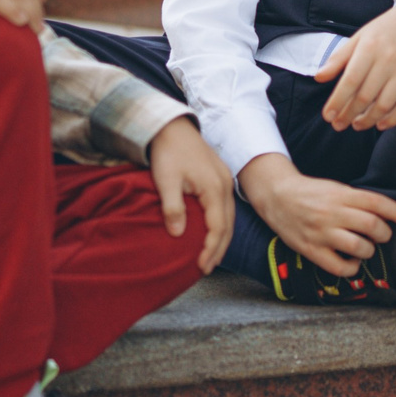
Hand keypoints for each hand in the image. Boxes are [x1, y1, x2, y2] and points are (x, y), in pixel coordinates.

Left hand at [145, 115, 234, 272]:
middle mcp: (225, 186)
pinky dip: (221, 225)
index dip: (210, 250)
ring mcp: (225, 181)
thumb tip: (178, 235)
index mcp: (214, 188)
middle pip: (228, 226)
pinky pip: (226, 208)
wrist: (173, 127)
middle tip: (207, 269)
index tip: (200, 267)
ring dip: (221, 239)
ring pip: (229, 218)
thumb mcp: (166, 181)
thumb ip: (173, 208)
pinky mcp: (220, 178)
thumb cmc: (168, 153)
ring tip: (210, 257)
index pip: (217, 228)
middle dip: (218, 250)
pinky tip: (212, 233)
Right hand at [239, 152, 395, 277]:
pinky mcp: (311, 250)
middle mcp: (332, 213)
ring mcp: (321, 233)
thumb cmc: (312, 193)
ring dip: (370, 250)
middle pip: (371, 226)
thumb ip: (357, 200)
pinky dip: (352, 267)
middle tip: (383, 235)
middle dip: (385, 233)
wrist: (277, 197)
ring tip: (367, 247)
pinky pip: (339, 267)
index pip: (377, 203)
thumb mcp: (335, 188)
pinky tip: (352, 261)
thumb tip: (386, 214)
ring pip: (359, 247)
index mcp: (341, 195)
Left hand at [315, 1, 395, 131]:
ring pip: (385, 104)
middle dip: (349, 114)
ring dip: (368, 120)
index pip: (350, 81)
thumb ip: (338, 59)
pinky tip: (380, 124)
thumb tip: (319, 77)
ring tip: (356, 125)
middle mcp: (388, 60)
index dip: (337, 101)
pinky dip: (393, 119)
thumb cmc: (383, 30)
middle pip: (366, 96)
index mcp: (370, 48)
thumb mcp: (358, 38)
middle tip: (338, 125)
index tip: (327, 115)